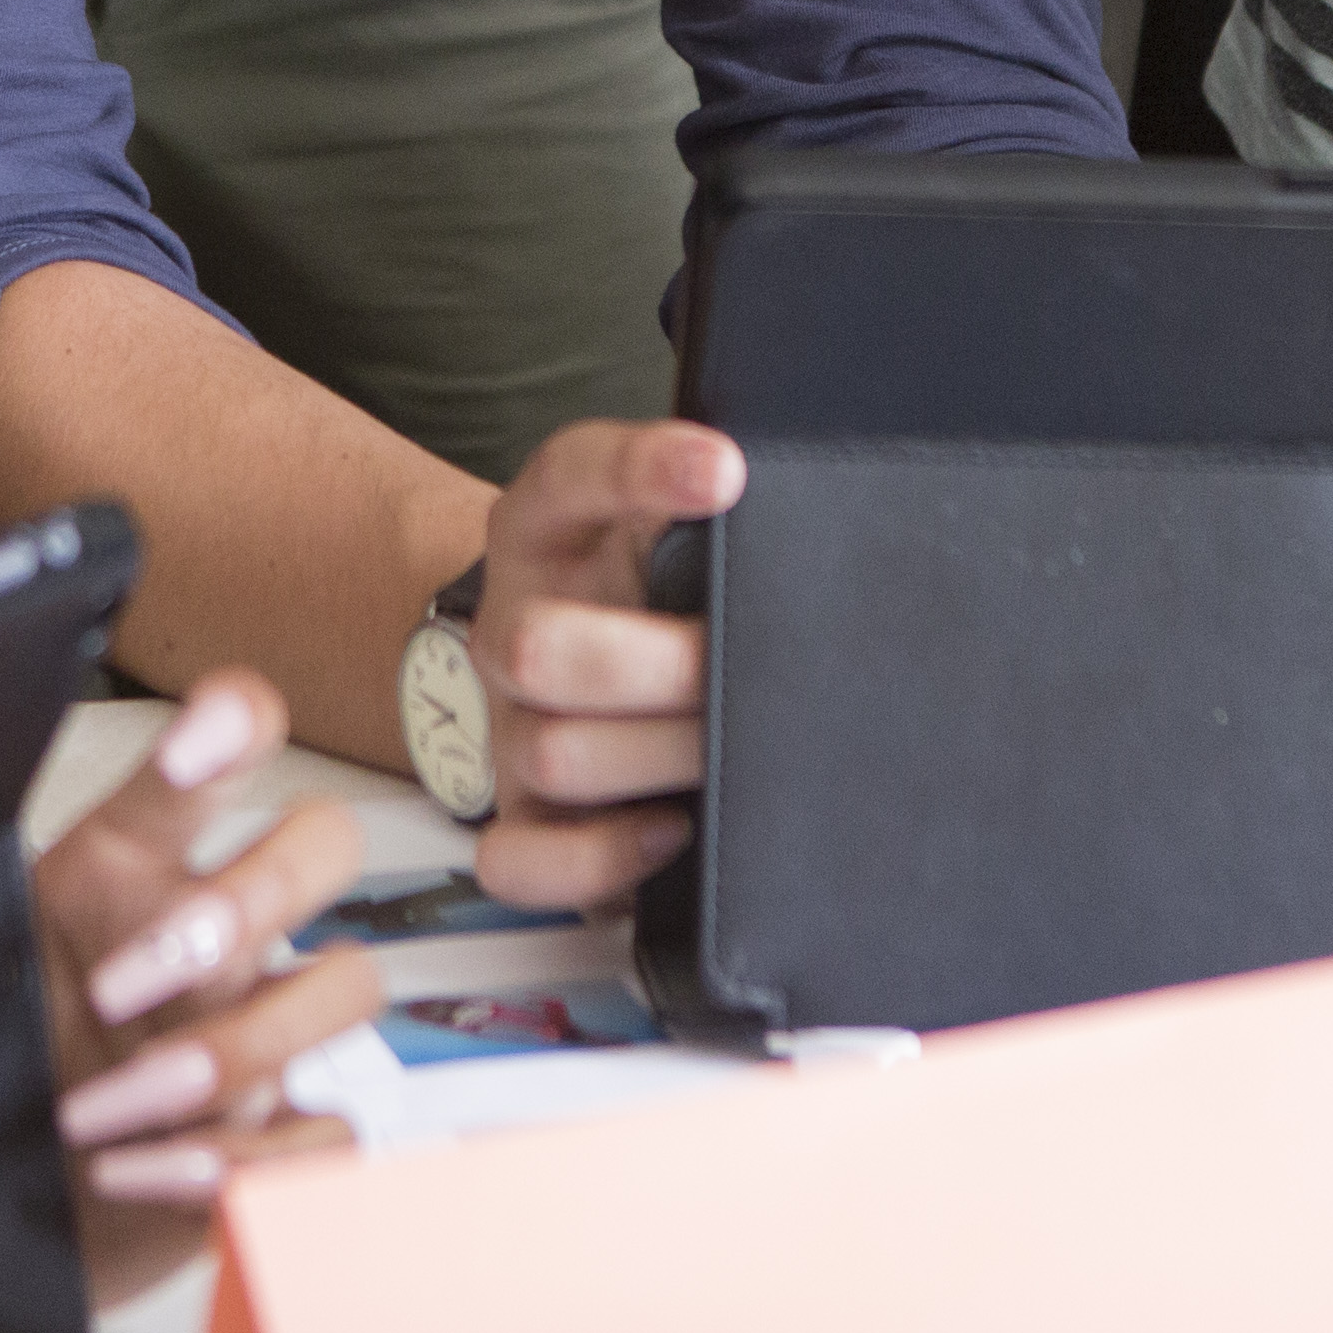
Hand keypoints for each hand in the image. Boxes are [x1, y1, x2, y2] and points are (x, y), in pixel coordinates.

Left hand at [35, 670, 385, 1299]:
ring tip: (98, 1113)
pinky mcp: (287, 1137)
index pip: (227, 745)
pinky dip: (228, 1160)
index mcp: (140, 868)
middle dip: (243, 905)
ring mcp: (269, 1030)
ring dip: (221, 1054)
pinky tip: (138, 1173)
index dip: (237, 724)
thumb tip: (3, 790)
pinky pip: (325, 1131)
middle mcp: (224, 934)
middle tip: (116, 987)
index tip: (201, 738)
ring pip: (346, 986)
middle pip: (326, 844)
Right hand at [464, 418, 739, 915]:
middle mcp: (518, 625)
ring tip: (738, 749)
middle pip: (537, 645)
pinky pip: (519, 862)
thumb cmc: (661, 588)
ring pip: (551, 754)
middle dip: (659, 667)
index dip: (641, 470)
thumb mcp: (682, 525)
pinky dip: (602, 855)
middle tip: (745, 672)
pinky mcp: (523, 820)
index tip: (725, 473)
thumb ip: (721, 517)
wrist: (586, 662)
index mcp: (549, 528)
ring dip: (658, 759)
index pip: (572, 474)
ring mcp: (513, 729)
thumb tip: (819, 512)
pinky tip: (672, 826)